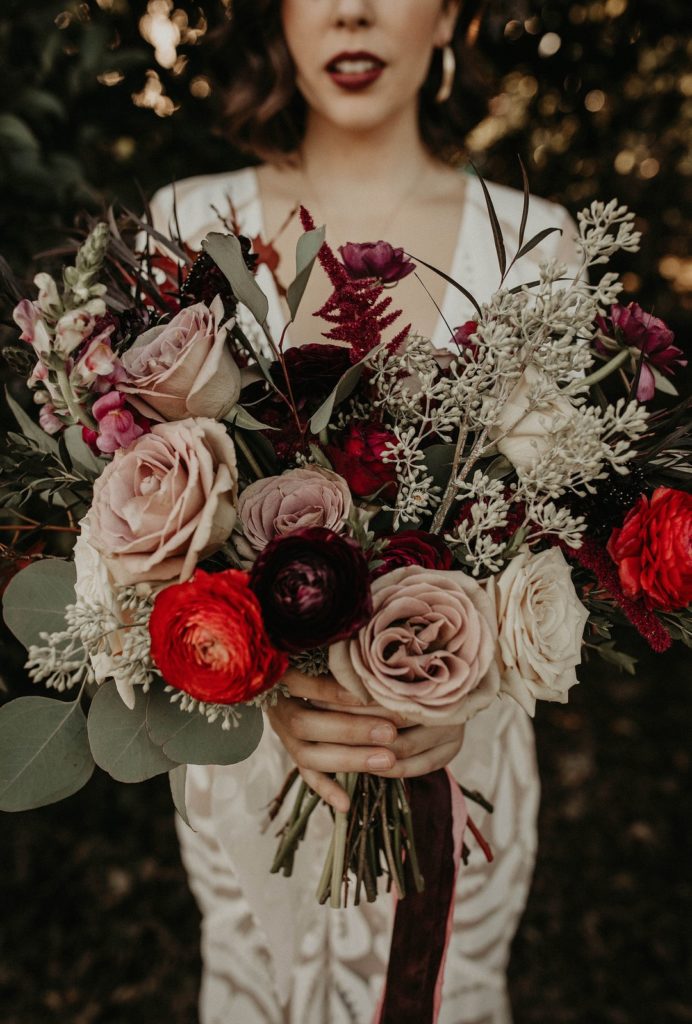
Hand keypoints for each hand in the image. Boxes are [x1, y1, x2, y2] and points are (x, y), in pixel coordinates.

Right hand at [266, 669, 463, 811]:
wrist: (283, 671)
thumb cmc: (316, 650)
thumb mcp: (320, 645)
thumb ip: (339, 650)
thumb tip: (371, 650)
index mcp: (280, 675)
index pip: (300, 683)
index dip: (331, 690)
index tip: (365, 692)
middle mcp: (278, 706)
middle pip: (306, 723)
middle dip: (351, 730)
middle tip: (391, 732)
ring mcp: (284, 733)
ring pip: (308, 753)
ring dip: (348, 759)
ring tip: (387, 760)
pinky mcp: (294, 751)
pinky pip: (307, 774)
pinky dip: (326, 789)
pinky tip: (347, 804)